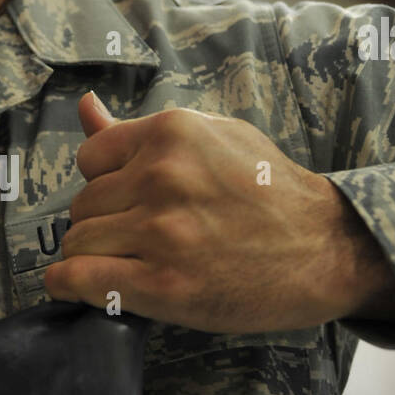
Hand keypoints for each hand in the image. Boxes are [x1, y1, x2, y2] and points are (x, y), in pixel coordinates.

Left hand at [42, 96, 394, 332]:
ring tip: (122, 264)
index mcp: (171, 132)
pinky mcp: (163, 284)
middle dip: (100, 223)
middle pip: (82, 205)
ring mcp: (161, 231)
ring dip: (90, 257)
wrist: (327, 249)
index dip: (103, 184)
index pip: (90, 158)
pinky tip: (71, 288)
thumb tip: (85, 106)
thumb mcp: (215, 138)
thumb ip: (142, 131)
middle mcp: (161, 176)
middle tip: (134, 240)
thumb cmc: (271, 192)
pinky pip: (81, 280)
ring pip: (78, 243)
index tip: (125, 203)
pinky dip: (67, 287)